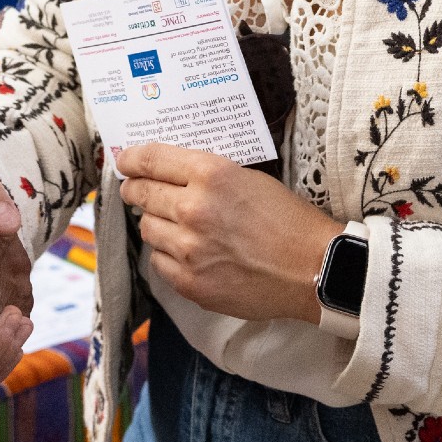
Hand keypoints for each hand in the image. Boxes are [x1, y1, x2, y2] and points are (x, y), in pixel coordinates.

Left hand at [117, 143, 341, 324]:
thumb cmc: (288, 220)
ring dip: (156, 224)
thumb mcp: (248, 178)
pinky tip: (187, 252)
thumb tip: (167, 171)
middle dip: (135, 190)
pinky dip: (167, 255)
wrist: (316, 269)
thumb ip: (204, 173)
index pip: (150, 159)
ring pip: (147, 228)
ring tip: (173, 224)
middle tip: (135, 190)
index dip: (131, 159)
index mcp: (210, 174)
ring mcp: (190, 249)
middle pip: (141, 193)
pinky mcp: (191, 282)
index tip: (125, 161)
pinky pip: (159, 262)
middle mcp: (194, 209)